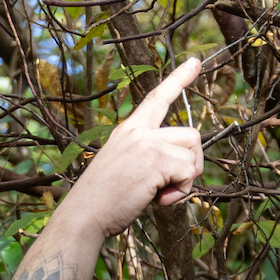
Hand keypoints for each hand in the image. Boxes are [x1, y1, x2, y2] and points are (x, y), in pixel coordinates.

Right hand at [57, 57, 206, 239]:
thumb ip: (148, 157)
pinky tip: (158, 200)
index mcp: (128, 130)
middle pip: (192, 135)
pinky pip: (189, 173)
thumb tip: (183, 165)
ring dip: (186, 179)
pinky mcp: (156, 160)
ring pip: (194, 153)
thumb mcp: (123, 166)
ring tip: (160, 193)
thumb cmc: (101, 201)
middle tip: (170, 186)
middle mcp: (138, 131)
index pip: (157, 98)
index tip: (195, 62)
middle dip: (192, 163)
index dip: (178, 79)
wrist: (83, 216)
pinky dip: (181, 192)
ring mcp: (147, 143)